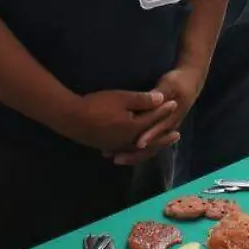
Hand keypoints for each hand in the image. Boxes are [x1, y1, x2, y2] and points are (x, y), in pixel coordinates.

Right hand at [59, 89, 177, 154]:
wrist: (71, 118)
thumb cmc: (97, 105)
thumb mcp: (121, 98)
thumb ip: (143, 100)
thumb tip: (162, 99)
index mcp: (134, 128)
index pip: (154, 118)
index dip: (164, 110)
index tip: (174, 103)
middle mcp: (128, 141)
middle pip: (151, 140)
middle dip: (164, 137)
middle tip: (177, 136)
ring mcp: (117, 146)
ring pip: (140, 149)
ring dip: (151, 146)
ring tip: (159, 144)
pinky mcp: (107, 146)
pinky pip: (126, 150)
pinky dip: (135, 150)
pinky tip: (134, 148)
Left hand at [113, 66, 205, 164]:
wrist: (188, 84)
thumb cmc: (177, 83)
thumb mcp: (169, 86)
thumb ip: (160, 94)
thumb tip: (155, 100)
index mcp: (172, 117)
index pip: (160, 129)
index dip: (149, 136)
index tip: (137, 144)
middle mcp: (168, 128)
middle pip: (153, 145)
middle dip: (136, 152)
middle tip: (117, 158)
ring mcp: (163, 131)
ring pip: (149, 148)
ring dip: (133, 154)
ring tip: (115, 158)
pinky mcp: (158, 131)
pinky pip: (147, 145)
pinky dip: (134, 150)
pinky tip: (120, 152)